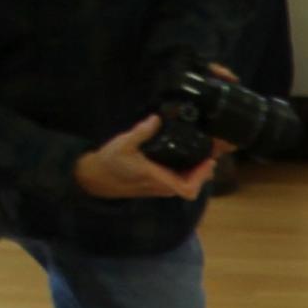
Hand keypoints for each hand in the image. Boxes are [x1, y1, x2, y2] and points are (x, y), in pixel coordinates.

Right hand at [72, 110, 213, 200]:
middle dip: (204, 171)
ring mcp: (162, 187)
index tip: (208, 162)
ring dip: (198, 171)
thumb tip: (156, 118)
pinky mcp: (159, 184)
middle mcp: (163, 187)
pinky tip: (191, 157)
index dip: (201, 178)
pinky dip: (189, 171)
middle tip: (211, 151)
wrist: (97, 177)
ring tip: (205, 152)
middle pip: (194, 185)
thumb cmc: (110, 162)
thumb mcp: (123, 144)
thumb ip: (141, 132)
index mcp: (157, 179)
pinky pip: (180, 180)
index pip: (188, 189)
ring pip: (187, 183)